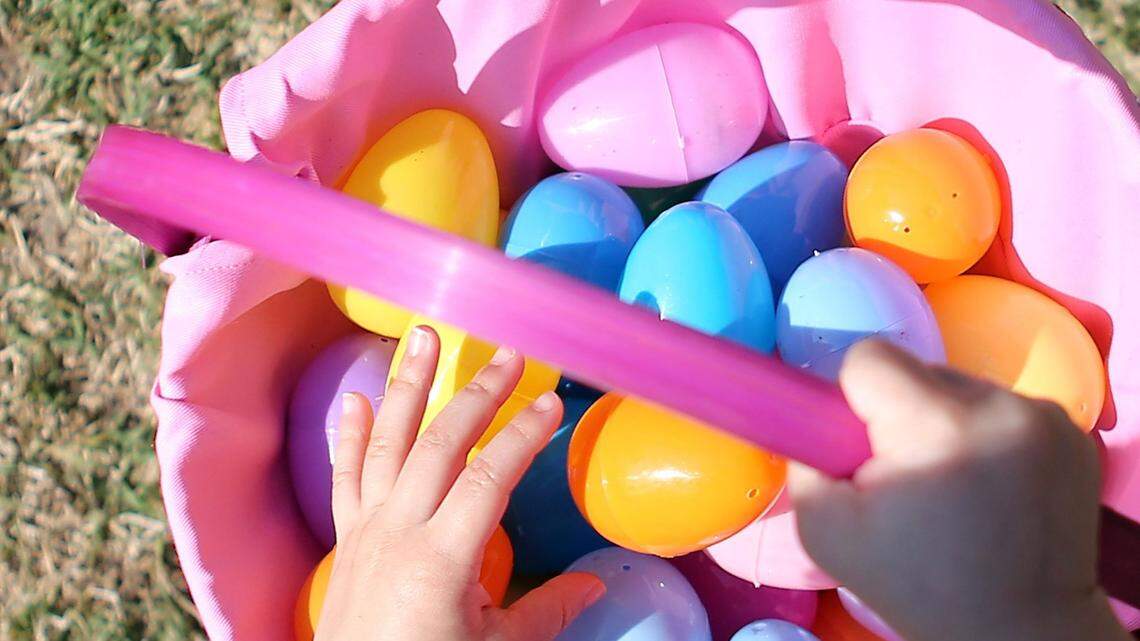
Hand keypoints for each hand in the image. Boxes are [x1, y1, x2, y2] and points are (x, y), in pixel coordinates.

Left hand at [316, 326, 604, 640]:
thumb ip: (547, 611)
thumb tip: (596, 581)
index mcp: (441, 559)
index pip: (490, 478)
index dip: (523, 436)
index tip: (550, 402)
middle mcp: (398, 532)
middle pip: (440, 445)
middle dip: (477, 394)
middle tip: (507, 352)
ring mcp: (366, 531)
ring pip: (387, 443)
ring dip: (406, 386)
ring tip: (423, 337)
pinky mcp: (345, 540)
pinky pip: (345, 476)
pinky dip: (350, 435)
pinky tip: (356, 398)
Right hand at [789, 340, 1129, 640]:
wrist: (1019, 628)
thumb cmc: (915, 584)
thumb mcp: (824, 530)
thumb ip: (807, 458)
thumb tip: (815, 418)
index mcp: (934, 427)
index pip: (870, 356)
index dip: (854, 398)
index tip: (864, 447)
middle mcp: (998, 408)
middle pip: (920, 370)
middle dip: (902, 412)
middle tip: (909, 476)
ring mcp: (1044, 418)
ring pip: (963, 387)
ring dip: (948, 422)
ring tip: (957, 486)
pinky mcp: (1073, 432)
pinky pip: (1005, 408)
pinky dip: (989, 437)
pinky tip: (994, 487)